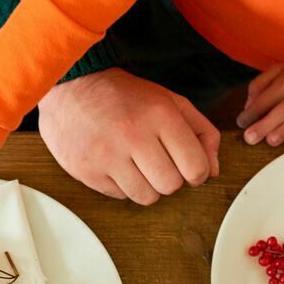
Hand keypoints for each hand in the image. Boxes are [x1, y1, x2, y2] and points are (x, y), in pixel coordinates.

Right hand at [37, 69, 219, 203]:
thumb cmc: (125, 96)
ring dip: (147, 186)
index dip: (197, 172)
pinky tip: (115, 164)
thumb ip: (200, 132)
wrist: (71, 86)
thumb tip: (213, 170)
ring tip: (137, 165)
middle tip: (158, 163)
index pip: (196, 167)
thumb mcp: (170, 101)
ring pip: (146, 197)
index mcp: (159, 114)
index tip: (188, 167)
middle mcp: (132, 135)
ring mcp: (106, 155)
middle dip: (170, 178)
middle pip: (171, 186)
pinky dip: (122, 185)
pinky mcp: (86, 171)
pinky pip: (119, 196)